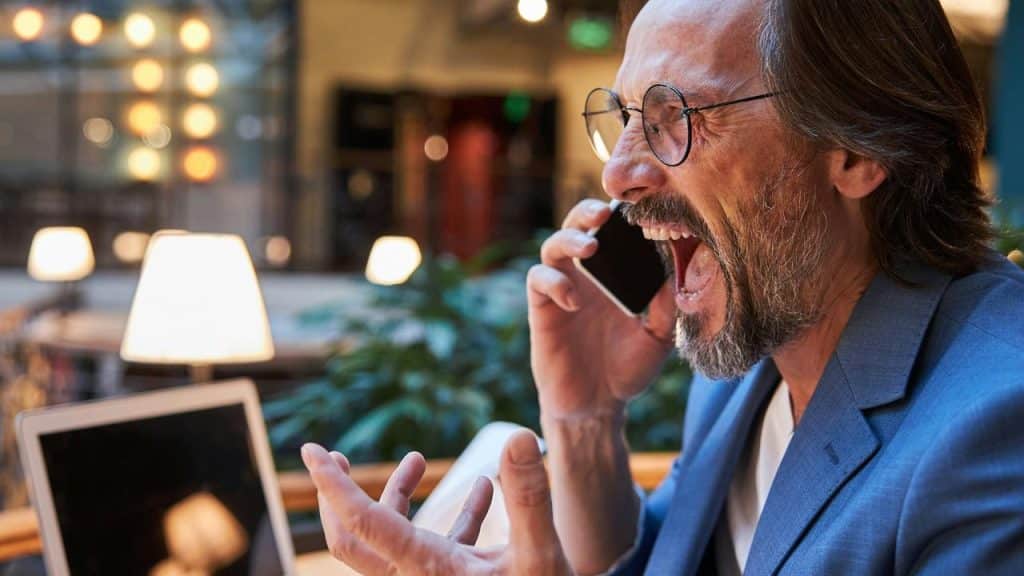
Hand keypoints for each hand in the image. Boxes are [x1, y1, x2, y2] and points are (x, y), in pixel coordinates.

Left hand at [302, 430, 573, 575]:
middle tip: (336, 457)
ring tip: (418, 459)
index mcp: (426, 569)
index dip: (332, 485)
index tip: (311, 451)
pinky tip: (485, 486)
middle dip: (339, 496)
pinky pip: (436, 545)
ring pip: (391, 539)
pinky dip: (451, 514)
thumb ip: (530, 497)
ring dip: (398, 497)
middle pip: (352, 539)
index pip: (361, 522)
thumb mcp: (541, 554)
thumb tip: (518, 437)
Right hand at [527, 199, 676, 417]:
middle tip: (606, 215)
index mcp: (616, 274)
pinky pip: (539, 280)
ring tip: (589, 249)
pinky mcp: (543, 308)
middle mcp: (587, 274)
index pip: (614, 230)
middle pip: (578, 224)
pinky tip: (574, 301)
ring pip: (553, 244)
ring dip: (569, 239)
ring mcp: (562, 288)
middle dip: (589, 212)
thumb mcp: (658, 334)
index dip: (621, 212)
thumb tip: (681, 263)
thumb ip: (667, 301)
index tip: (638, 202)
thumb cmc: (628, 368)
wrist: (598, 406)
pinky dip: (555, 283)